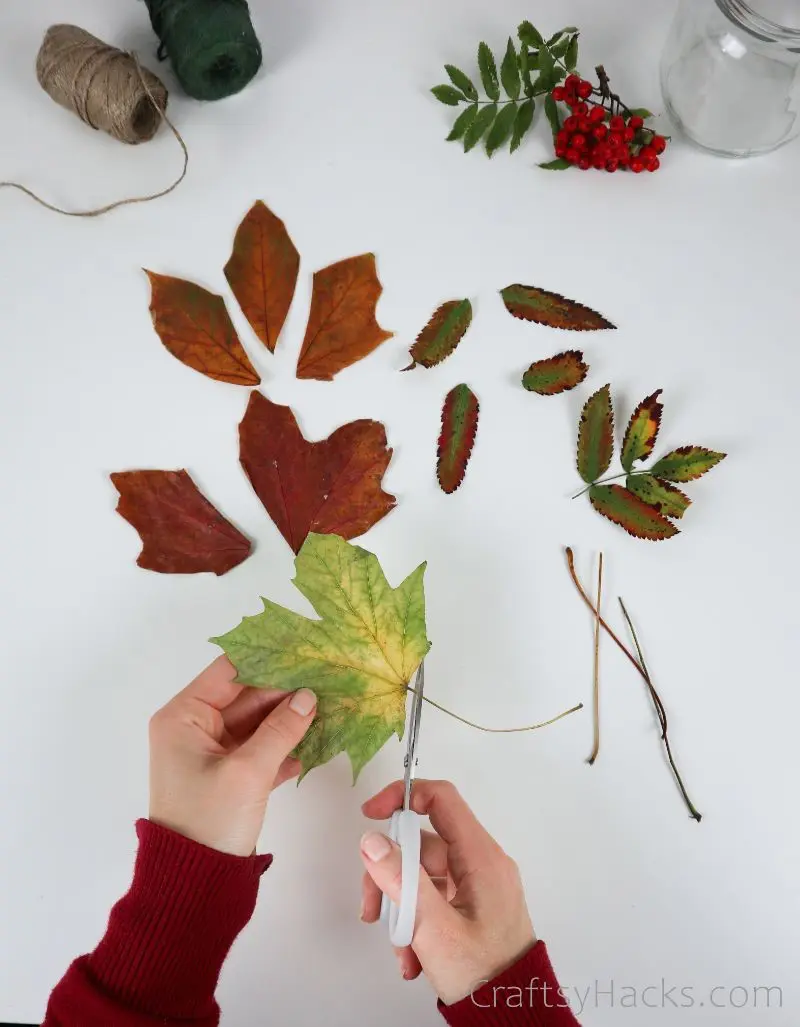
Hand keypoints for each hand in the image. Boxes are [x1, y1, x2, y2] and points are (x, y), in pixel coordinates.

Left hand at [149, 655, 315, 856]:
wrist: (193, 883)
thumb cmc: (209, 821)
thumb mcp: (248, 772)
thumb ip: (281, 729)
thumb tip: (308, 696)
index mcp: (183, 717)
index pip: (229, 671)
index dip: (267, 660)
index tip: (305, 652)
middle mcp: (193, 727)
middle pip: (245, 695)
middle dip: (285, 689)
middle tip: (326, 679)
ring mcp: (211, 751)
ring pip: (256, 721)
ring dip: (289, 717)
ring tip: (328, 704)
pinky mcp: (228, 774)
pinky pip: (258, 746)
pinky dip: (283, 744)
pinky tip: (314, 740)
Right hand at [360, 779, 535, 1004]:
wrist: (512, 1016)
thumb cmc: (482, 972)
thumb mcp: (432, 928)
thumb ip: (400, 880)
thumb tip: (372, 840)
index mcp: (481, 857)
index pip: (441, 799)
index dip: (403, 796)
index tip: (371, 814)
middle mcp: (482, 864)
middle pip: (423, 845)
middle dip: (391, 876)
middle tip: (373, 908)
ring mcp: (478, 887)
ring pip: (424, 877)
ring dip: (402, 909)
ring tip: (398, 949)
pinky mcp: (473, 909)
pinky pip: (435, 900)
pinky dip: (417, 923)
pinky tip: (412, 958)